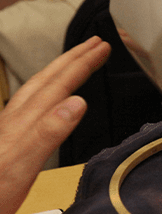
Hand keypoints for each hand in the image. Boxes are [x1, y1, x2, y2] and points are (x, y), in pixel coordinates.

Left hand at [0, 36, 110, 213]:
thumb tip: (77, 102)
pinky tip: (48, 104)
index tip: (101, 47)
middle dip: (72, 60)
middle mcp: (12, 124)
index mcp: (21, 126)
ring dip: (59, 74)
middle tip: (95, 44)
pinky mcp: (5, 147)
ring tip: (75, 63)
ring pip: (36, 93)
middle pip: (45, 82)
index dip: (80, 64)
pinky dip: (46, 97)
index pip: (57, 85)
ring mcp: (7, 134)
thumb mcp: (18, 170)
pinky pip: (30, 109)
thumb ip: (46, 134)